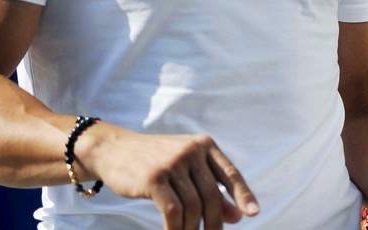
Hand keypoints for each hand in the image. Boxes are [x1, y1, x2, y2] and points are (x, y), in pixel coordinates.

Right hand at [79, 124, 257, 229]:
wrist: (114, 149)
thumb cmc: (154, 161)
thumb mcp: (186, 170)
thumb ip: (212, 189)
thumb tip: (238, 216)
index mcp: (204, 145)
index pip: (230, 173)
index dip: (243, 194)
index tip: (254, 213)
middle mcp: (191, 150)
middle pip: (212, 196)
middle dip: (214, 222)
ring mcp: (173, 162)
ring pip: (193, 207)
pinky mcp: (154, 177)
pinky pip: (173, 212)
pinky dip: (175, 229)